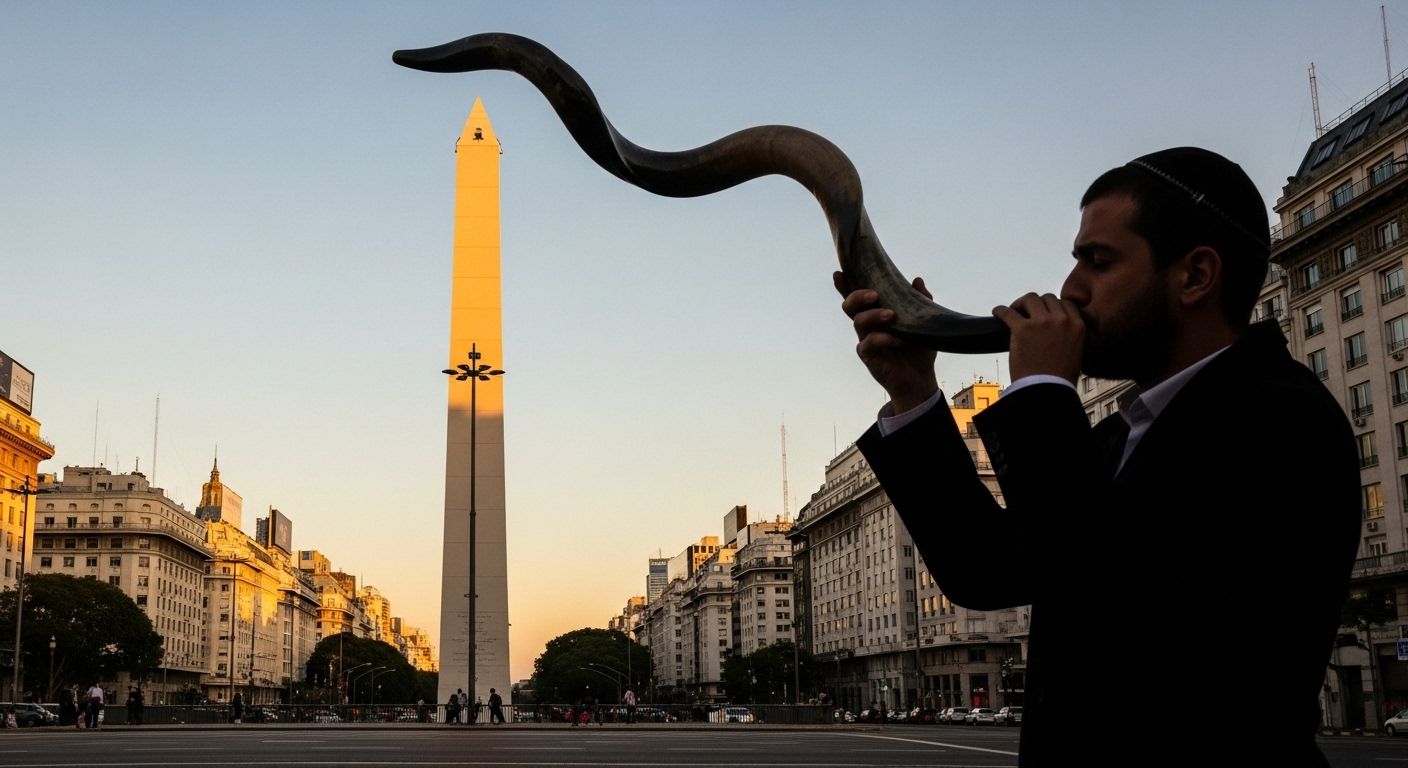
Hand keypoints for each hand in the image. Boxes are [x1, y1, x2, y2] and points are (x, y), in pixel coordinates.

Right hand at [835, 271, 937, 412]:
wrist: (921, 377)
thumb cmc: (919, 347)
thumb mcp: (924, 321)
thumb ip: (920, 300)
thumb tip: (916, 280)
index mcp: (876, 313)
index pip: (857, 296)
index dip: (845, 285)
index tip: (840, 273)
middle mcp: (867, 324)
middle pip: (850, 306)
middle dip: (857, 296)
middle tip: (873, 295)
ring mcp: (865, 339)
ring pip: (858, 321)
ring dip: (873, 315)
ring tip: (891, 316)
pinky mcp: (868, 356)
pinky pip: (868, 343)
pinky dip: (883, 339)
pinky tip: (898, 340)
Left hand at [992, 293, 1083, 383]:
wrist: (1046, 389)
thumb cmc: (1059, 377)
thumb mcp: (1075, 351)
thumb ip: (1070, 335)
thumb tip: (1057, 328)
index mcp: (1077, 325)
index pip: (1065, 303)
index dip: (1053, 306)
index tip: (1044, 312)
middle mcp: (1061, 320)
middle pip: (1047, 298)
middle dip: (1037, 304)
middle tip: (1027, 313)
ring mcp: (1041, 322)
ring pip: (1029, 298)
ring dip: (1021, 304)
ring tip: (1015, 312)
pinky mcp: (1022, 329)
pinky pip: (1007, 312)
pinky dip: (1000, 311)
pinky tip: (997, 313)